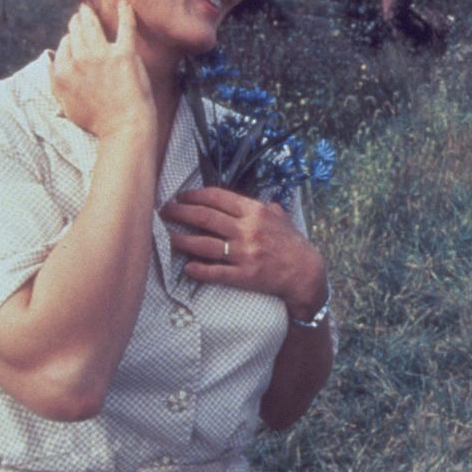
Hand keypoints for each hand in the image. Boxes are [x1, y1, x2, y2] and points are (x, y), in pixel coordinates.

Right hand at [50, 0, 155, 140]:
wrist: (124, 126)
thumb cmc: (97, 120)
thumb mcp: (65, 104)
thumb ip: (54, 81)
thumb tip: (50, 62)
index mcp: (63, 71)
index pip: (65, 45)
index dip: (70, 39)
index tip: (74, 36)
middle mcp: (79, 60)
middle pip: (76, 32)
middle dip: (76, 22)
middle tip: (80, 15)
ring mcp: (101, 55)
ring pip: (92, 26)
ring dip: (89, 15)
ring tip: (88, 9)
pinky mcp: (124, 54)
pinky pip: (125, 27)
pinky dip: (125, 13)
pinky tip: (124, 4)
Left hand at [162, 187, 327, 313]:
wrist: (305, 273)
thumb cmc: (292, 244)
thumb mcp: (280, 218)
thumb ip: (263, 208)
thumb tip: (251, 202)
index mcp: (255, 212)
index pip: (218, 198)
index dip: (196, 195)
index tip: (182, 196)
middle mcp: (247, 230)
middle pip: (205, 218)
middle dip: (181, 212)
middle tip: (165, 211)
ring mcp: (244, 254)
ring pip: (204, 244)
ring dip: (181, 240)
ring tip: (168, 236)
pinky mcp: (243, 275)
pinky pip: (215, 272)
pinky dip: (198, 269)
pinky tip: (187, 267)